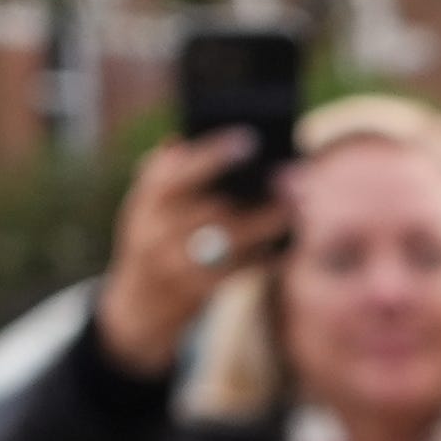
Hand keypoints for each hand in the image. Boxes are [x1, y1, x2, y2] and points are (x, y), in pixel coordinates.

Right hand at [99, 134, 288, 376]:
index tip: (249, 138)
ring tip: (299, 204)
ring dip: (272, 222)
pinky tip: (290, 239)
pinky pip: (243, 269)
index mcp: (148, 201)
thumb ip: (163, 169)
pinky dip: (269, 254)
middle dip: (259, 193)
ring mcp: (179, 265)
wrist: (141, 303)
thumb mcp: (146, 201)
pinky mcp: (200, 290)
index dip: (213, 155)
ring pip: (235, 241)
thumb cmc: (152, 235)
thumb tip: (182, 137)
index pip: (177, 173)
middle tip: (294, 175)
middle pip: (216, 209)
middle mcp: (159, 233)